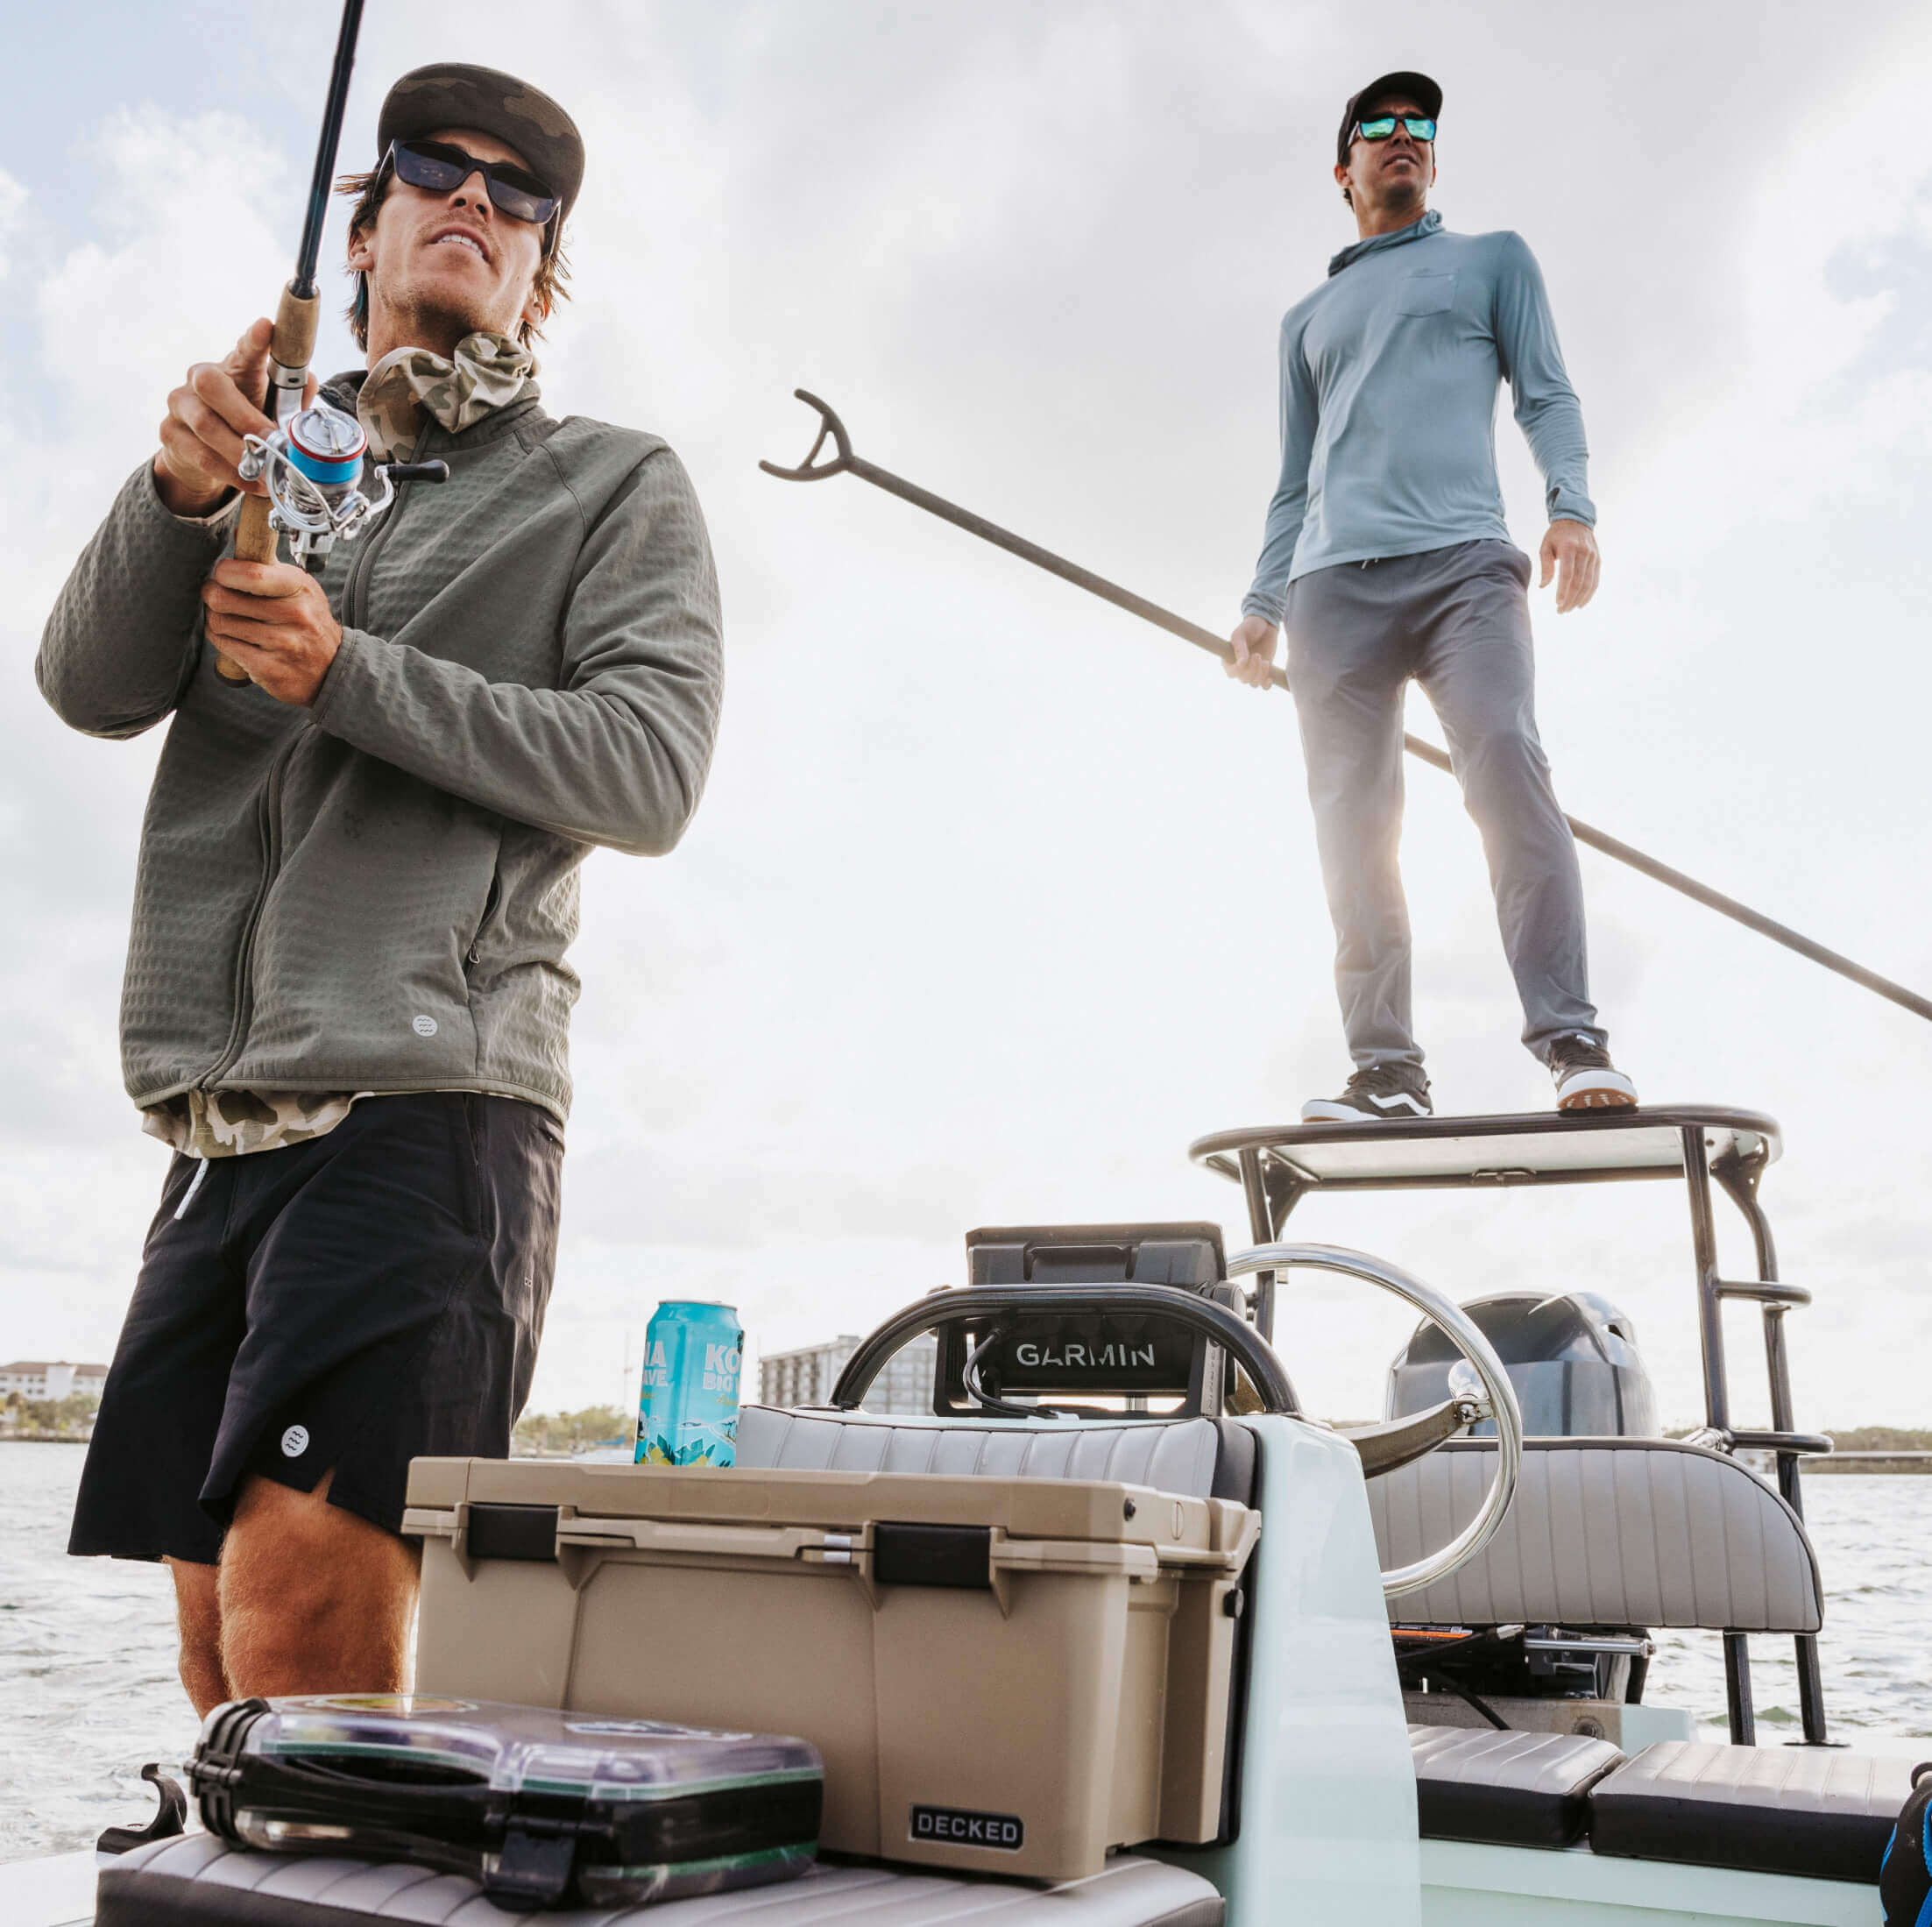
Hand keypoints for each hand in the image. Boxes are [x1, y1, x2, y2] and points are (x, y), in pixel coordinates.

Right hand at [154, 318, 315, 517]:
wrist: (201, 455)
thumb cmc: (245, 423)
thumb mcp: (271, 410)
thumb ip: (291, 400)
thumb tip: (308, 382)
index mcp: (233, 368)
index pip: (243, 349)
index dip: (255, 340)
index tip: (267, 327)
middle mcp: (201, 378)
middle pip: (211, 384)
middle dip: (246, 417)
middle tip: (274, 441)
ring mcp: (180, 404)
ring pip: (206, 425)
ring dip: (242, 453)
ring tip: (267, 472)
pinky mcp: (170, 434)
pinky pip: (203, 456)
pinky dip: (233, 473)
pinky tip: (253, 483)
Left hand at [200, 559, 341, 705]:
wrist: (334, 668)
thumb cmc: (310, 623)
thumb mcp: (300, 587)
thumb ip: (268, 563)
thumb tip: (241, 533)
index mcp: (299, 588)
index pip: (249, 573)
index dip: (224, 572)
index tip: (224, 574)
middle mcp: (294, 615)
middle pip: (221, 598)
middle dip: (212, 595)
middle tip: (219, 596)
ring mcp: (282, 644)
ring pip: (218, 623)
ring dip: (216, 619)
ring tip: (230, 618)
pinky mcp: (269, 668)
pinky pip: (224, 646)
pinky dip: (222, 640)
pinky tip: (235, 638)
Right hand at [1226, 613, 1279, 688]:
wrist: (1265, 624)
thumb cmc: (1249, 627)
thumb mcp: (1241, 634)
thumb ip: (1240, 648)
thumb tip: (1241, 664)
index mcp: (1229, 659)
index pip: (1231, 672)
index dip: (1239, 670)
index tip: (1248, 658)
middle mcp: (1239, 667)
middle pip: (1243, 679)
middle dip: (1252, 669)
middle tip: (1258, 655)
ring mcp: (1252, 670)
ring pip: (1254, 683)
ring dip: (1260, 674)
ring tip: (1265, 661)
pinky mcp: (1263, 671)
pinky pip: (1263, 685)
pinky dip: (1266, 685)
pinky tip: (1270, 678)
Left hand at [1539, 519, 1600, 613]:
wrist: (1576, 520)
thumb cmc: (1556, 536)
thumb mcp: (1546, 547)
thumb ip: (1545, 566)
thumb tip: (1543, 586)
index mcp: (1569, 548)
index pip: (1567, 574)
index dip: (1563, 590)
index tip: (1558, 604)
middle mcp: (1584, 552)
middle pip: (1579, 581)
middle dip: (1570, 598)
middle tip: (1561, 611)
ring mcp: (1593, 556)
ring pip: (1589, 582)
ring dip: (1579, 599)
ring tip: (1569, 609)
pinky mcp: (1597, 560)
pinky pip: (1595, 579)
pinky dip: (1589, 593)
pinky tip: (1581, 602)